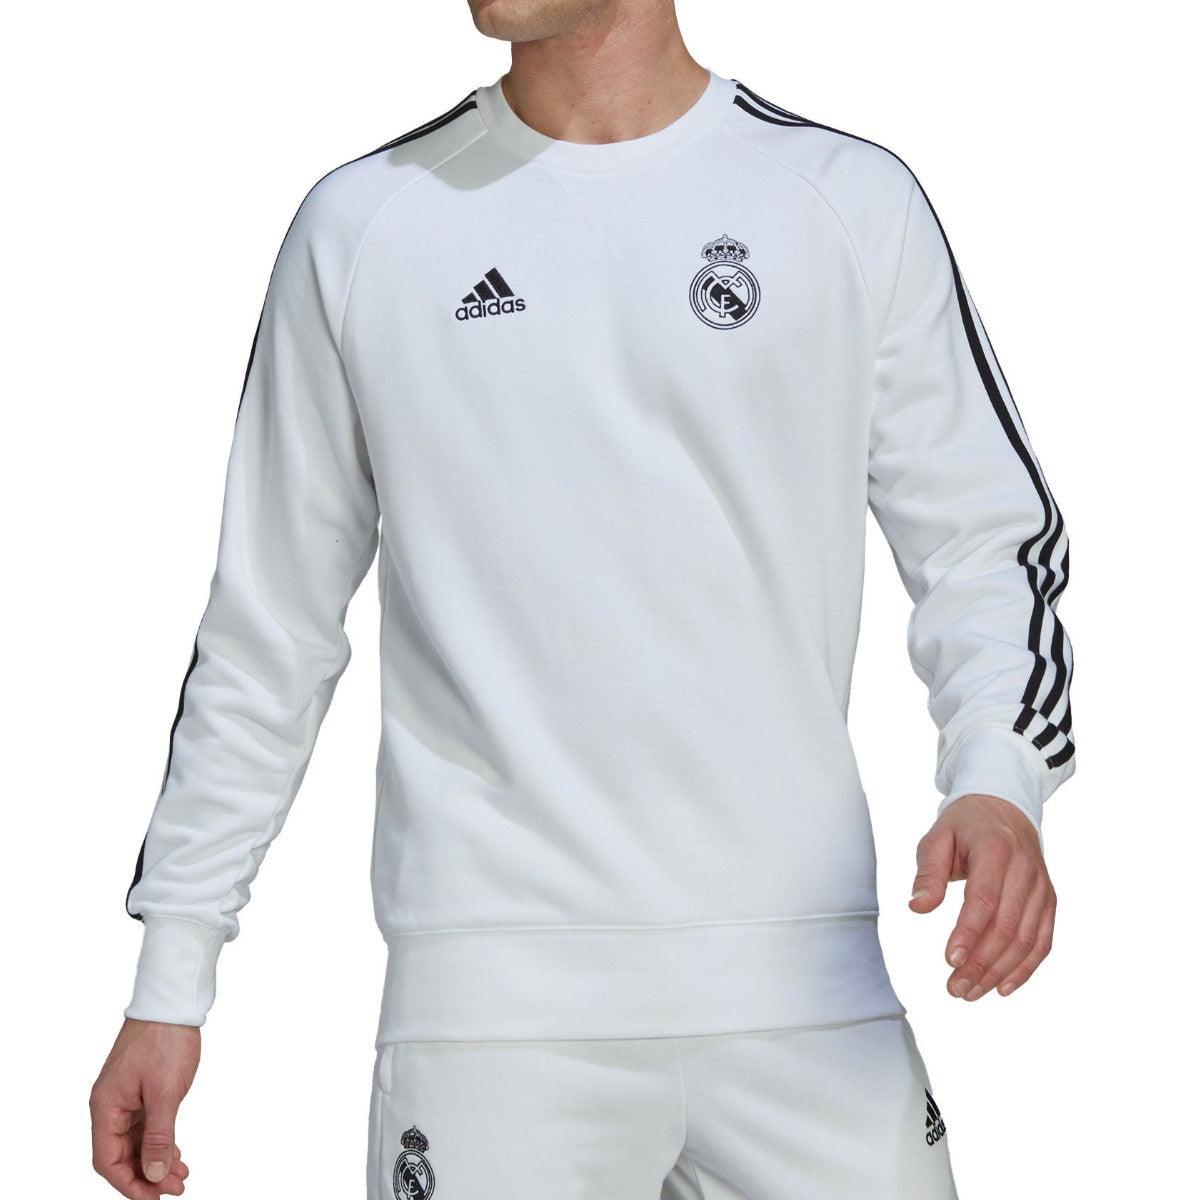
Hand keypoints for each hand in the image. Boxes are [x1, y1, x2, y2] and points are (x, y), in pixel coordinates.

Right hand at [90, 1019, 199, 1197]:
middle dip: (147, 1174)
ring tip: (181, 1176)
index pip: (107, 1160)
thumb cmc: (166, 1040)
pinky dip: (160, 1141)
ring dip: (156, 1160)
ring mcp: (126, 1098)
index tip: (153, 1198)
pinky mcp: (141, 1090)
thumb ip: (158, 1136)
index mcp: (106, 1106)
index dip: (129, 1183)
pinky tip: (176, 1153)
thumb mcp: (166, 1092)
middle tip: (175, 1187)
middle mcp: (110, 1105)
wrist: (174, 1003)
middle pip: (121, 1154)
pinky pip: (144, 1126)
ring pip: (135, 1142)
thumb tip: (152, 1173)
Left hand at [909, 794, 1055, 1000]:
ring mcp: (1041, 886)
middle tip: (955, 988)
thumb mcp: (937, 837)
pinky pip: (1043, 940)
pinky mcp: (1049, 900)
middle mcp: (1025, 869)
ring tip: (970, 992)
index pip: (984, 900)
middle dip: (980, 962)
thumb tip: (917, 907)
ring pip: (1026, 939)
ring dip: (999, 972)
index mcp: (995, 849)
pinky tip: (1002, 987)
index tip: (949, 961)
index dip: (968, 934)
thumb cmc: (964, 827)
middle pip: (1006, 926)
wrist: (1004, 808)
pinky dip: (1025, 968)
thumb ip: (928, 872)